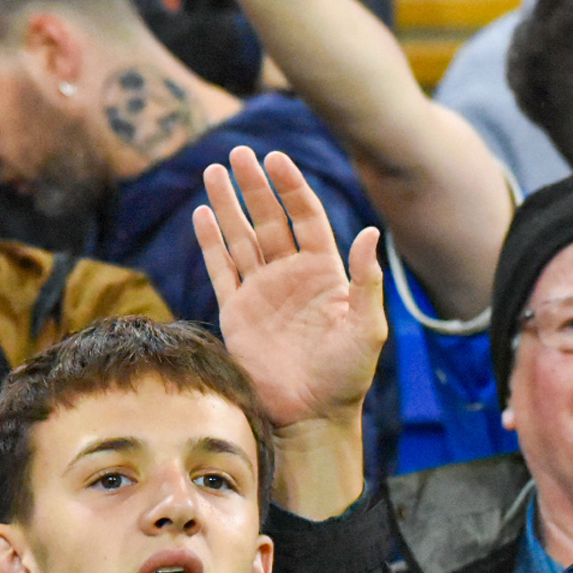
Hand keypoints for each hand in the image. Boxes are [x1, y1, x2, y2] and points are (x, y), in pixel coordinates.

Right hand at [193, 148, 382, 518]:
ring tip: (213, 171)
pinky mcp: (237, 314)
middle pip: (269, 220)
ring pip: (241, 239)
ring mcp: (262, 294)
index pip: (305, 217)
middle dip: (254, 187)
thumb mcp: (367, 327)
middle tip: (238, 154)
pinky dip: (211, 243)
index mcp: (325, 273)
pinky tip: (202, 214)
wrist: (310, 418)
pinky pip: (221, 271)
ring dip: (227, 206)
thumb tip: (370, 231)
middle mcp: (291, 277)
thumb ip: (367, 280)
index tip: (277, 160)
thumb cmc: (346, 377)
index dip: (291, 187)